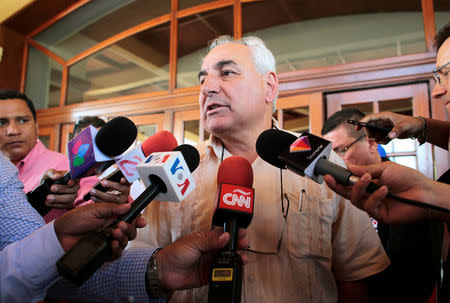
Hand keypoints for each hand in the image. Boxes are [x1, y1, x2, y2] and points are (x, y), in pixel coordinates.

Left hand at [41, 169, 79, 208]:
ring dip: (58, 198)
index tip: (68, 182)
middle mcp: (74, 187)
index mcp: (71, 178)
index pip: (76, 179)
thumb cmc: (48, 180)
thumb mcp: (47, 174)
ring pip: (70, 198)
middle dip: (62, 189)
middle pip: (73, 189)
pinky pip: (65, 206)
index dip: (74, 181)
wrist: (44, 190)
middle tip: (52, 188)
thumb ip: (52, 173)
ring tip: (48, 198)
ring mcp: (72, 196)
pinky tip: (49, 203)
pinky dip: (56, 204)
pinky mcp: (68, 204)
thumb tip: (58, 176)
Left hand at [54, 203, 146, 259]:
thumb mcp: (94, 210)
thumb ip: (112, 208)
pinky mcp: (103, 252)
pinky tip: (112, 244)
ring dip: (124, 237)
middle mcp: (113, 229)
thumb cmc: (75, 220)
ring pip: (126, 242)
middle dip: (130, 228)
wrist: (60, 235)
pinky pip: (117, 253)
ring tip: (114, 233)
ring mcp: (109, 241)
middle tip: (120, 225)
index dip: (137, 220)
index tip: (141, 220)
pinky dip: (117, 249)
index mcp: (112, 218)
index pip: (130, 219)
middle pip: (131, 231)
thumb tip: (129, 205)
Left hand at [89, 177, 130, 203]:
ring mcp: (121, 200)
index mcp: (127, 184)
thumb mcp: (115, 179)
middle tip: (103, 182)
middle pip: (121, 189)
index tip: (122, 179)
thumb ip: (114, 175)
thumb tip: (108, 173)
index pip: (128, 181)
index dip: (126, 180)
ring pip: (112, 198)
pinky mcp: (115, 206)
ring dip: (101, 194)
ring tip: (93, 191)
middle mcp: (126, 192)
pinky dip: (99, 200)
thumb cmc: (114, 184)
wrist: (114, 196)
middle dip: (111, 185)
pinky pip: (107, 204)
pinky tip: (93, 197)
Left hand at [156, 228, 248, 290]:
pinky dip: (229, 271)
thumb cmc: (175, 253)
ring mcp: (209, 262)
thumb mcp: (194, 243)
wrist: (165, 271)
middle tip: (244, 244)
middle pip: (227, 247)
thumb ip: (210, 241)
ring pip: (227, 259)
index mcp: (205, 239)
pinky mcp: (209, 274)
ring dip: (235, 258)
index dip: (233, 233)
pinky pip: (222, 272)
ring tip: (242, 257)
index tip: (242, 232)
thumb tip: (225, 236)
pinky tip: (234, 268)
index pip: (222, 234)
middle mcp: (209, 250)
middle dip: (237, 245)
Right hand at [324, 161, 447, 223]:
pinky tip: (384, 190)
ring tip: (369, 179)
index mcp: (369, 183)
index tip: (328, 173)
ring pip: (355, 199)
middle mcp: (368, 195)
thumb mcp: (384, 169)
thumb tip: (349, 167)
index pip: (349, 182)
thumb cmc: (408, 179)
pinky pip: (369, 206)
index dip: (338, 178)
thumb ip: (366, 171)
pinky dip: (375, 196)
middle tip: (330, 178)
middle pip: (346, 193)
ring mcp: (373, 205)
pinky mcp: (379, 215)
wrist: (424, 192)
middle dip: (337, 185)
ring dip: (359, 188)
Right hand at [359, 112, 423, 141]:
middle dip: (370, 135)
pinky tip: (389, 140)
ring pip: (374, 135)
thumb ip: (397, 130)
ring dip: (377, 140)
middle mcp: (382, 122)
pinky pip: (380, 139)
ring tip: (386, 140)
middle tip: (373, 140)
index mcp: (385, 117)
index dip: (362, 122)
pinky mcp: (386, 133)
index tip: (357, 128)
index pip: (370, 118)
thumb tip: (390, 136)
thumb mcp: (405, 126)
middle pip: (369, 128)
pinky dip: (382, 142)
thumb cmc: (412, 124)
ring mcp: (384, 128)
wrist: (417, 129)